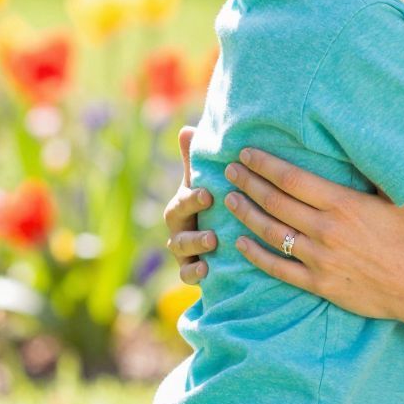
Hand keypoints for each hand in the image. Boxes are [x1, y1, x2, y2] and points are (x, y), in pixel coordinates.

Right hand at [164, 125, 216, 283]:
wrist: (227, 242)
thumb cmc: (216, 204)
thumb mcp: (208, 182)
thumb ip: (197, 160)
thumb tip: (186, 129)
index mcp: (184, 204)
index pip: (181, 200)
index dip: (192, 198)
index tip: (208, 193)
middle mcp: (180, 227)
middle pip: (175, 224)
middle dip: (191, 218)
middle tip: (211, 218)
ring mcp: (184, 251)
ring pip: (179, 248)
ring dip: (195, 245)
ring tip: (213, 241)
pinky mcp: (192, 270)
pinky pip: (186, 275)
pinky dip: (193, 272)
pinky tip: (207, 269)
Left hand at [222, 146, 403, 319]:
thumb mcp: (399, 198)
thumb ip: (374, 172)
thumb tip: (362, 142)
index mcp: (343, 204)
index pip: (292, 178)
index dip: (265, 164)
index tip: (247, 154)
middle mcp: (326, 229)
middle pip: (274, 201)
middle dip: (248, 183)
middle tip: (230, 171)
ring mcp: (320, 258)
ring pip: (270, 232)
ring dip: (246, 214)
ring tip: (230, 200)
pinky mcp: (319, 284)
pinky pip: (278, 268)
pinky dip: (255, 255)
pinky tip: (241, 243)